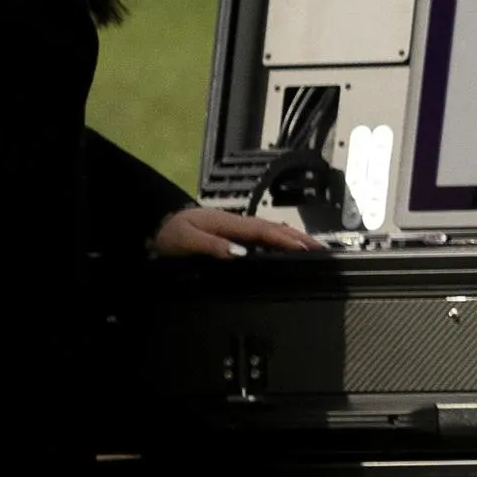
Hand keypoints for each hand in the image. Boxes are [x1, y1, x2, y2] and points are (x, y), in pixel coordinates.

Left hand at [152, 204, 321, 256]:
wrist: (156, 227)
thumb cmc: (169, 235)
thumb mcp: (186, 241)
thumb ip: (212, 246)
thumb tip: (239, 253)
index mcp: (227, 223)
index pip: (263, 231)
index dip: (285, 240)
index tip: (304, 248)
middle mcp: (234, 223)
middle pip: (272, 229)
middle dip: (297, 237)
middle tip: (320, 248)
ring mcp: (234, 227)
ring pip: (269, 231)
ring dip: (291, 237)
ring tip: (311, 247)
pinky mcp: (231, 232)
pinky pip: (261, 235)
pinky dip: (278, 239)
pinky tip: (284, 246)